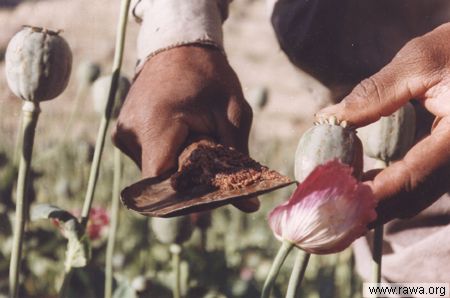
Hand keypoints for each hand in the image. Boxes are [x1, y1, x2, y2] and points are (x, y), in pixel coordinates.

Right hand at [112, 45, 258, 211]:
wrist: (179, 46)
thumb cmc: (209, 76)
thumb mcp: (232, 114)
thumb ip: (239, 161)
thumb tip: (250, 207)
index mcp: (156, 124)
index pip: (162, 183)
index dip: (187, 197)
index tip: (211, 196)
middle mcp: (131, 132)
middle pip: (160, 181)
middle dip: (188, 184)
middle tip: (214, 170)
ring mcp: (123, 133)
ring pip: (153, 173)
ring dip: (178, 170)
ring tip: (198, 144)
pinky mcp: (123, 133)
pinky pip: (147, 159)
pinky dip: (168, 159)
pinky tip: (184, 139)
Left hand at [316, 23, 449, 224]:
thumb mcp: (419, 63)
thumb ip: (374, 94)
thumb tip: (328, 119)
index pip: (412, 176)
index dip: (373, 192)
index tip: (339, 196)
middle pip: (414, 195)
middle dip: (373, 202)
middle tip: (335, 199)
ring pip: (418, 193)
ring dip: (381, 196)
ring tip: (344, 189)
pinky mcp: (447, 154)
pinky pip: (422, 180)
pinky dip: (393, 183)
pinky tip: (367, 177)